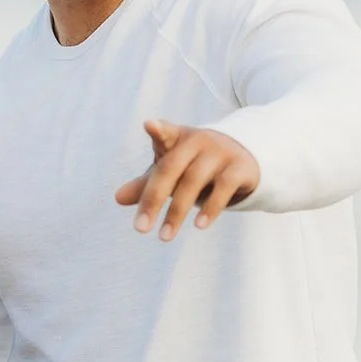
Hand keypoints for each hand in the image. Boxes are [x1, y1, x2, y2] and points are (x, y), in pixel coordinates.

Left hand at [114, 120, 258, 239]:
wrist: (243, 160)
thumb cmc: (196, 165)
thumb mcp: (172, 172)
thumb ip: (146, 184)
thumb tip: (117, 198)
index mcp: (177, 138)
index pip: (165, 133)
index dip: (158, 130)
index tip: (149, 125)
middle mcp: (197, 141)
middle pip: (170, 168)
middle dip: (153, 199)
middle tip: (140, 228)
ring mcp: (219, 152)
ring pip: (194, 181)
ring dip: (177, 211)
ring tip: (164, 237)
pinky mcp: (239, 167)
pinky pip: (223, 188)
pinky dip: (211, 207)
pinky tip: (199, 226)